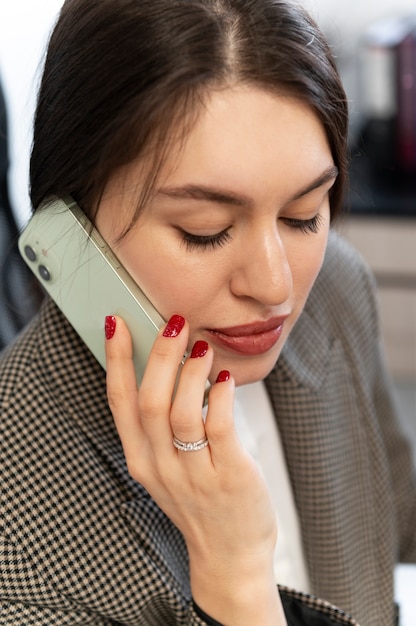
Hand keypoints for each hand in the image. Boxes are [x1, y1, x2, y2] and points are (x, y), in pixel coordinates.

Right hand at [105, 314, 285, 624]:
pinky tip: (224, 379)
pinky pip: (220, 427)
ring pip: (182, 413)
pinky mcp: (229, 476)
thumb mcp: (166, 467)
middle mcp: (161, 467)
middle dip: (160, 355)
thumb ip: (161, 425)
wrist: (230, 555)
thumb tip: (169, 362)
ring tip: (202, 348)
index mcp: (140, 459)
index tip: (117, 322)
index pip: (119, 402)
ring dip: (191, 372)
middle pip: (150, 401)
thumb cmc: (199, 501)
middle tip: (174, 323)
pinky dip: (221, 395)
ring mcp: (194, 474)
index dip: (116, 359)